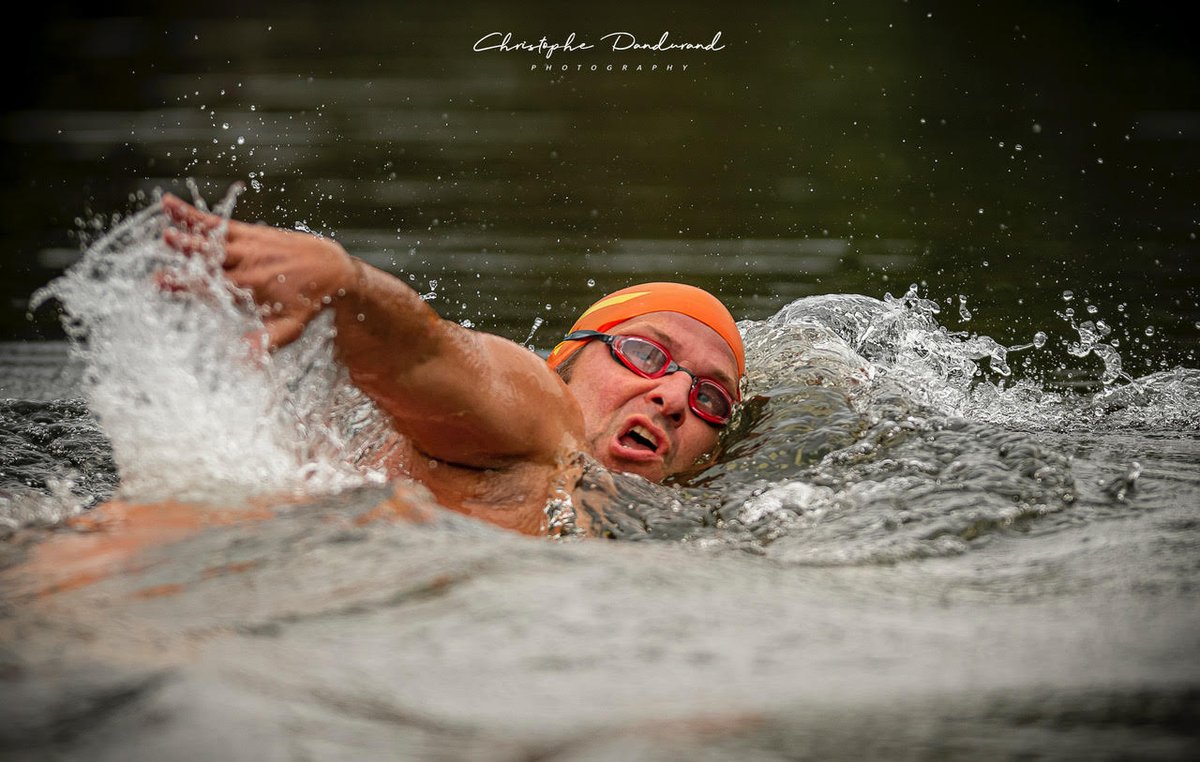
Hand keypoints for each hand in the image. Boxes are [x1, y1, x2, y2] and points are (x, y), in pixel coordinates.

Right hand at [161, 194, 359, 349]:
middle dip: (190, 247)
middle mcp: (249, 262)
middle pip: (214, 254)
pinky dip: (196, 214)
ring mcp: (249, 244)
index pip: (213, 285)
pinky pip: (221, 222)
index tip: (161, 281)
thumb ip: (264, 343)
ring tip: (166, 216)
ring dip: (190, 226)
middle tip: (165, 239)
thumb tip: (243, 366)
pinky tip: (171, 205)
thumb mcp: (290, 328)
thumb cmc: (309, 304)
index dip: (187, 282)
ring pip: (214, 234)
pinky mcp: (250, 232)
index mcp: (251, 286)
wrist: (333, 271)